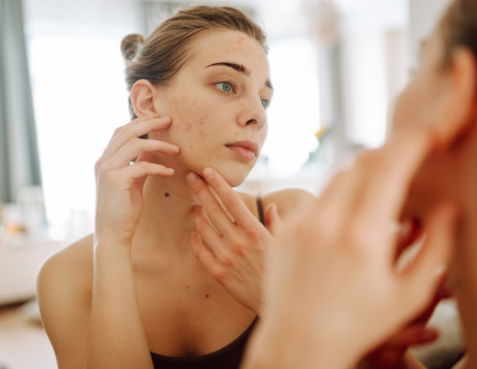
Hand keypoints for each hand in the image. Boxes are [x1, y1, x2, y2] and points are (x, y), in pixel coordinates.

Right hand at [94, 116, 178, 246]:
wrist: (112, 235)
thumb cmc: (124, 211)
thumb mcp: (133, 182)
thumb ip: (139, 164)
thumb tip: (151, 150)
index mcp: (105, 160)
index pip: (121, 131)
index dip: (140, 122)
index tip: (160, 119)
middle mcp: (103, 162)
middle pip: (127, 131)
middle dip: (150, 123)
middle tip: (170, 120)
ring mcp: (107, 170)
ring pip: (134, 144)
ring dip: (159, 144)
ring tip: (176, 149)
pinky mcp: (116, 181)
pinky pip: (141, 166)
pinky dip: (158, 167)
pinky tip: (170, 172)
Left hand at [186, 167, 280, 314]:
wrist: (280, 305)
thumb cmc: (285, 271)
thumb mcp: (285, 244)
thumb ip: (276, 223)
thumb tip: (271, 207)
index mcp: (255, 231)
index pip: (232, 200)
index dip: (218, 183)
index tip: (208, 170)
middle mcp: (238, 242)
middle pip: (213, 209)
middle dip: (201, 190)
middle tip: (191, 177)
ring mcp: (226, 258)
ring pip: (203, 229)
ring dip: (197, 214)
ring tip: (195, 205)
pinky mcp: (219, 273)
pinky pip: (201, 252)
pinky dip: (196, 240)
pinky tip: (195, 233)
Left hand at [243, 128, 457, 368]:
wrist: (299, 342)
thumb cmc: (359, 324)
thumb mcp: (408, 294)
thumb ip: (436, 247)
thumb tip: (450, 208)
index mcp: (362, 239)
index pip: (388, 169)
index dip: (410, 144)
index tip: (425, 135)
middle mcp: (327, 224)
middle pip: (361, 163)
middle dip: (388, 154)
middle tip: (406, 159)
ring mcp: (301, 225)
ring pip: (336, 177)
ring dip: (362, 175)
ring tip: (379, 191)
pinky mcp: (284, 230)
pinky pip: (316, 198)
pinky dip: (339, 196)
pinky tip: (349, 216)